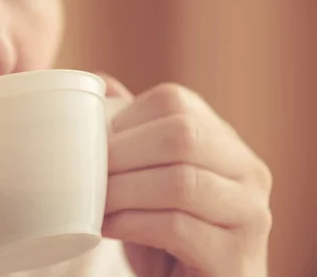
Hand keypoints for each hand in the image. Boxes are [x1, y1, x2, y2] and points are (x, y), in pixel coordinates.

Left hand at [98, 74, 271, 276]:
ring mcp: (250, 214)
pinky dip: (131, 224)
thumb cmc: (165, 228)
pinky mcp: (236, 258)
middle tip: (89, 172)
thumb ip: (134, 131)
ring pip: (180, 181)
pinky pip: (177, 227)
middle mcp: (248, 170)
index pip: (175, 102)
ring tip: (95, 202)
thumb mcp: (150, 174)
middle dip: (123, 153)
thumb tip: (100, 82)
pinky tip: (108, 227)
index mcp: (224, 140)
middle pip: (182, 136)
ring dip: (123, 190)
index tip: (95, 143)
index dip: (125, 118)